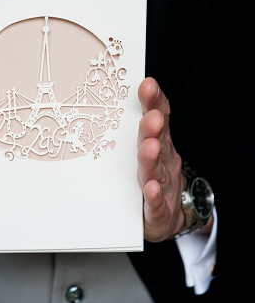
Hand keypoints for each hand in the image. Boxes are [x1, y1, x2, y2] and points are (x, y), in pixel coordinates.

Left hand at [137, 77, 187, 241]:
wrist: (168, 217)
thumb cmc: (155, 178)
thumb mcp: (150, 149)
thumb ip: (141, 125)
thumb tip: (133, 92)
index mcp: (160, 146)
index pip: (159, 120)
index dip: (154, 103)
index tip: (148, 84)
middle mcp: (164, 163)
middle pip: (158, 143)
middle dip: (153, 129)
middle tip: (151, 117)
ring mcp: (163, 186)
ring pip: (157, 171)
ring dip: (152, 158)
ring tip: (150, 146)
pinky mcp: (159, 211)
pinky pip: (155, 204)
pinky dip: (154, 196)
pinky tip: (152, 188)